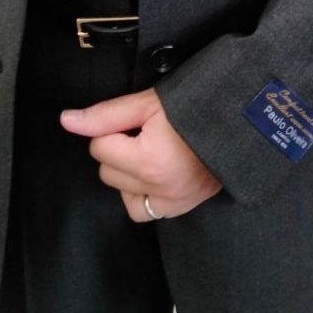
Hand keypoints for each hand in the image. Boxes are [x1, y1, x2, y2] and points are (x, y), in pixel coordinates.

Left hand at [59, 87, 221, 221]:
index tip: (136, 118)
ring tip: (150, 150)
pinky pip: (143, 210)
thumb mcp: (150, 103)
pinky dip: (141, 192)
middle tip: (146, 131)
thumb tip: (66, 121)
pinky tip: (154, 172)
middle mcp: (160, 189)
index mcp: (150, 161)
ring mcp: (172, 202)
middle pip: (107, 171)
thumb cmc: (199, 105)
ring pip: (121, 193)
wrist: (245, 121)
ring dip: (127, 172)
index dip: (113, 128)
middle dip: (118, 149)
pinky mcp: (181, 208)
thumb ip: (106, 115)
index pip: (100, 146)